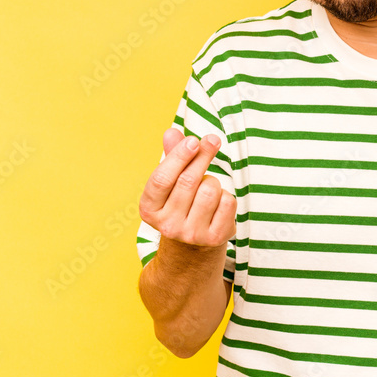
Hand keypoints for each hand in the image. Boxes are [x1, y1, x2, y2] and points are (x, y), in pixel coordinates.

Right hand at [138, 128, 236, 248]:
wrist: (193, 244)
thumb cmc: (181, 202)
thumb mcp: (171, 181)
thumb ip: (171, 155)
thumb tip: (171, 132)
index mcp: (149, 209)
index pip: (161, 179)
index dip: (178, 156)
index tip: (193, 140)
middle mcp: (167, 226)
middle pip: (188, 181)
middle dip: (203, 156)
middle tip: (212, 140)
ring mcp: (191, 234)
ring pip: (210, 190)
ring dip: (213, 181)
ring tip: (208, 189)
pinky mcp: (214, 238)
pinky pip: (227, 202)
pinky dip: (226, 196)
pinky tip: (218, 203)